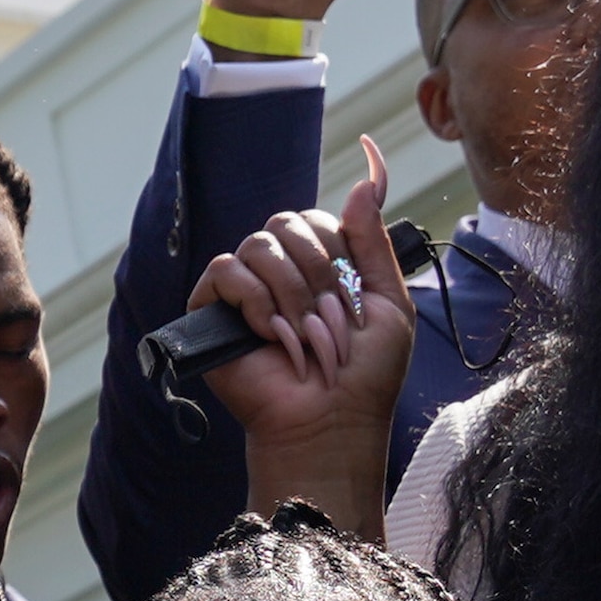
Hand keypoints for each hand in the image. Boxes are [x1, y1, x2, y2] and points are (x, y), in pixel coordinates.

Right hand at [197, 143, 413, 525]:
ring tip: (303, 336)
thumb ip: (373, 242)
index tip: (353, 283)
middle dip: (318, 275)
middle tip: (332, 321)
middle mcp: (280, 270)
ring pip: (259, 246)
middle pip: (288, 224)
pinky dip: (256, 303)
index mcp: (320, 265)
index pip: (320, 219)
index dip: (338, 245)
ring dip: (291, 295)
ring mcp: (245, 288)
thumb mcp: (389, 302)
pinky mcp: (212, 308)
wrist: (330, 419)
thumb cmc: (366, 374)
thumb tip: (366, 181)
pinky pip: (227, 271)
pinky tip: (270, 335)